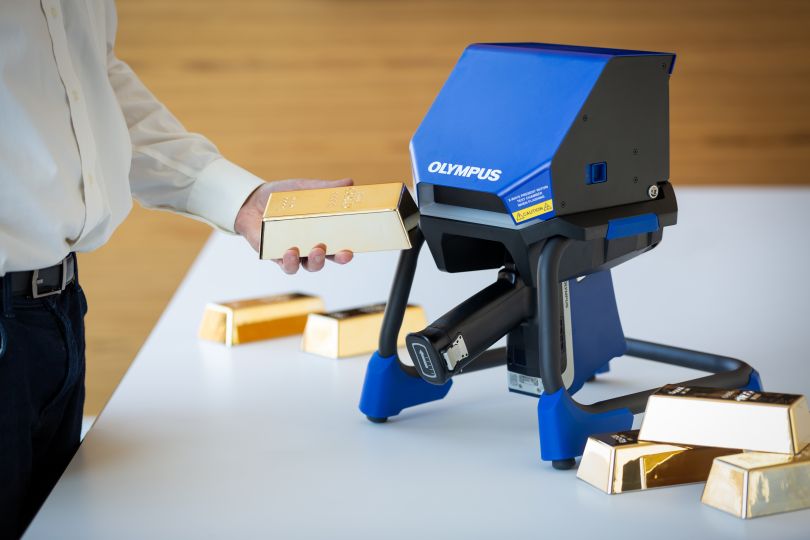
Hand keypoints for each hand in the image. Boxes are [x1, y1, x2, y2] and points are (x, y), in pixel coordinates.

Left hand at [235, 178, 354, 273]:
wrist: (250, 200)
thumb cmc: (281, 197)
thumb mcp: (303, 189)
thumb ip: (325, 189)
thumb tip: (349, 182)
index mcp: (319, 234)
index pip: (337, 247)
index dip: (345, 253)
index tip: (351, 251)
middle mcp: (308, 247)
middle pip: (325, 260)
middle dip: (334, 259)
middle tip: (338, 252)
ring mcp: (291, 253)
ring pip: (306, 267)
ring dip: (314, 262)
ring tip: (316, 250)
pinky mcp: (273, 255)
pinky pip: (285, 266)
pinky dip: (289, 262)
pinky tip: (291, 251)